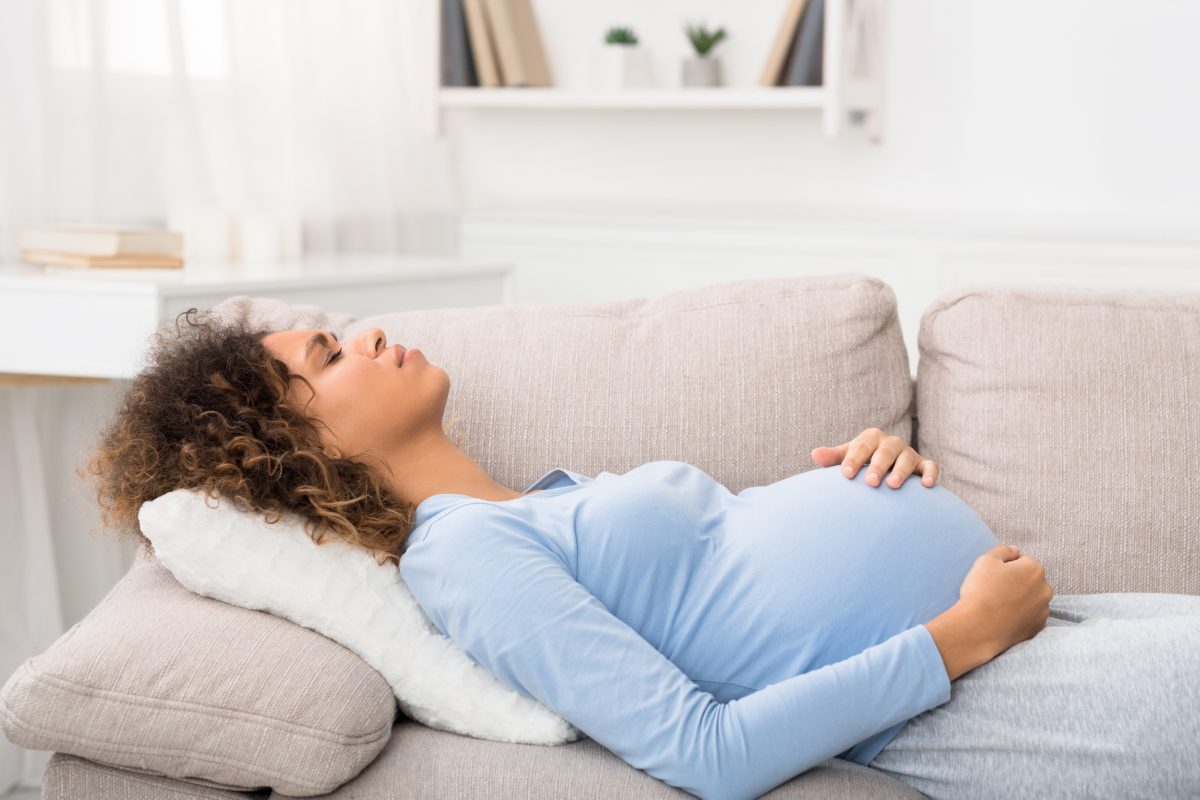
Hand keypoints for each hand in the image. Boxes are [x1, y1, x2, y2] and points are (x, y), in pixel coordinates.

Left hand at [810, 427, 938, 488]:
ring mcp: (908, 453)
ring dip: (901, 471)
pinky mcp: (923, 465)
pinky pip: (930, 466)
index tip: (845, 475)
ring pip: (907, 458)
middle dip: (878, 466)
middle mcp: (891, 443)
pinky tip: (927, 486)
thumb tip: (814, 454)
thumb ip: (833, 457)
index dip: (853, 459)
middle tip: (870, 483)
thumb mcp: (848, 457)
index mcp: (871, 438)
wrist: (887, 465)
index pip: (861, 447)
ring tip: (893, 486)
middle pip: (885, 451)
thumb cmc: (863, 462)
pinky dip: (931, 474)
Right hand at [956, 544, 1053, 655]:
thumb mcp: (985, 560)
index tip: (994, 576)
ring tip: (1000, 605)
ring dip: (1020, 599)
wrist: (979, 627)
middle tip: (996, 590)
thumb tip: (1016, 550)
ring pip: (1032, 599)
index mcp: (1034, 569)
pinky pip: (1030, 617)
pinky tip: (1005, 617)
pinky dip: (1021, 616)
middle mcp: (1045, 589)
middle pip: (1030, 580)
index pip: (1023, 561)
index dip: (1006, 567)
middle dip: (1018, 582)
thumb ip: (1003, 550)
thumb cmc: (981, 590)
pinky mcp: (1037, 627)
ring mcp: (1043, 610)